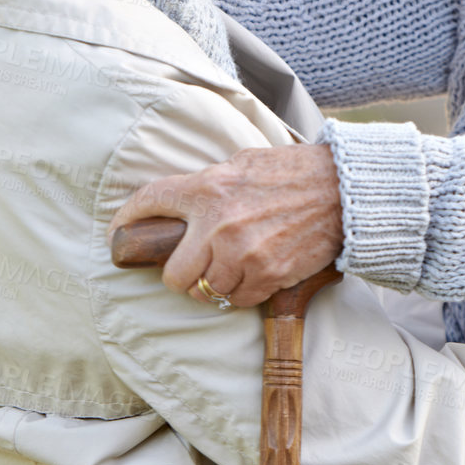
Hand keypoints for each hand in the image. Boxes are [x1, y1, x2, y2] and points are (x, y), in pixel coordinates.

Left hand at [108, 143, 344, 307]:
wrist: (344, 189)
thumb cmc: (294, 171)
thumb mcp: (244, 164)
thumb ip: (210, 184)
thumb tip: (183, 205)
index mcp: (209, 187)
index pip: (151, 203)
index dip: (127, 220)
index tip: (120, 233)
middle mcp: (219, 224)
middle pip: (173, 274)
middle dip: (180, 275)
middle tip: (192, 267)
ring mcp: (243, 254)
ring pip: (206, 293)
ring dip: (213, 286)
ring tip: (229, 269)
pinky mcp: (268, 275)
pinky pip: (239, 300)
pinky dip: (242, 293)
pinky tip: (254, 273)